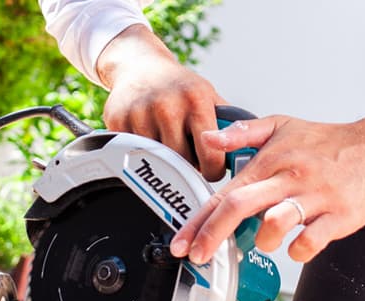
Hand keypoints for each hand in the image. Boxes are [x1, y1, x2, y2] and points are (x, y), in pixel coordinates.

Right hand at [97, 25, 226, 180]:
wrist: (140, 66)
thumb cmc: (180, 88)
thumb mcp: (208, 97)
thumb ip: (227, 126)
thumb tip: (246, 157)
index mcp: (196, 100)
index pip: (211, 155)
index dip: (212, 171)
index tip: (210, 172)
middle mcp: (167, 106)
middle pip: (182, 163)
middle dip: (187, 167)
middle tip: (189, 160)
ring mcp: (140, 114)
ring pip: (157, 163)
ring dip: (164, 164)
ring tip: (170, 149)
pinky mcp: (118, 122)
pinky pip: (134, 155)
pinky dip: (142, 155)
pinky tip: (149, 140)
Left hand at [170, 111, 364, 262]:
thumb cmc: (324, 141)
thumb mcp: (280, 126)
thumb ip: (241, 134)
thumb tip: (207, 138)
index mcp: (269, 163)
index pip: (225, 194)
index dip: (199, 221)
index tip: (182, 243)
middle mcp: (288, 178)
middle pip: (240, 207)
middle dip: (212, 236)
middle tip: (198, 257)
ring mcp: (314, 197)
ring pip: (276, 222)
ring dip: (263, 240)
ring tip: (265, 241)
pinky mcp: (340, 214)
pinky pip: (313, 239)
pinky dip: (299, 251)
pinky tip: (297, 247)